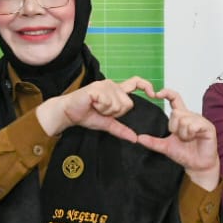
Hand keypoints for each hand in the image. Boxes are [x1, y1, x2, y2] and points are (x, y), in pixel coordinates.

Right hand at [36, 77, 151, 141]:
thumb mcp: (107, 124)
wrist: (69, 113)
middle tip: (102, 110)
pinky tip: (92, 105)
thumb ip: (121, 130)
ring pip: (119, 104)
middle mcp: (112, 85)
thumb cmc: (86, 114)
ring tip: (96, 107)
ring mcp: (104, 85)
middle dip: (116, 113)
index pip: (136, 83)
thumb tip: (134, 139)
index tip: (154, 93)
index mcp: (116, 91)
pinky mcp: (97, 88)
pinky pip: (109, 102)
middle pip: (128, 103)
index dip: (146, 86)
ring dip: (107, 111)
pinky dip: (101, 108)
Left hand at [138, 88, 219, 189]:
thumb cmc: (185, 154)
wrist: (197, 166)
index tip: (156, 94)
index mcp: (181, 117)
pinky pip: (193, 125)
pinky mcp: (208, 126)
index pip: (174, 98)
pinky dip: (190, 134)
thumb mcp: (165, 147)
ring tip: (188, 140)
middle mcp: (190, 116)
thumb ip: (153, 142)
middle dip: (174, 128)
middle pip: (175, 112)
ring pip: (184, 120)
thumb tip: (138, 138)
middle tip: (179, 137)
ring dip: (183, 134)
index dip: (166, 93)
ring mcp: (200, 120)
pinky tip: (194, 138)